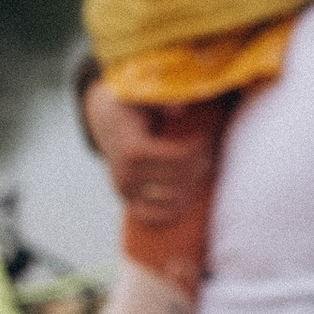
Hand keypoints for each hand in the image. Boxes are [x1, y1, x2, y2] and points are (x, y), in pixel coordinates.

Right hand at [78, 81, 214, 225]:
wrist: (104, 120)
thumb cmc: (131, 106)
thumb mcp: (143, 97)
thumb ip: (162, 102)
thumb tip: (181, 110)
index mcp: (132, 150)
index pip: (178, 158)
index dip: (198, 149)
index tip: (206, 136)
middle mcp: (127, 175)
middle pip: (180, 180)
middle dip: (200, 165)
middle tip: (209, 151)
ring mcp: (126, 191)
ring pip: (173, 201)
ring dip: (193, 186)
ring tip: (200, 167)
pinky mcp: (127, 201)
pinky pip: (153, 216)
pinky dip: (174, 210)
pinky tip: (188, 193)